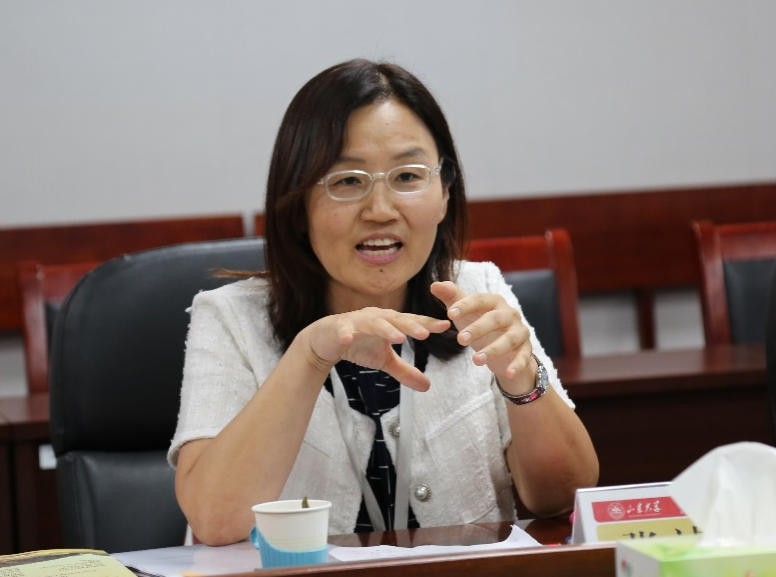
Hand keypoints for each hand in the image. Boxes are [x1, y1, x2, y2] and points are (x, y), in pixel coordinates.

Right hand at [301, 307, 449, 390]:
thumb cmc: (359, 345)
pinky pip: (343, 330)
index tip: (446, 326)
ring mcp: (357, 320)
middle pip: (397, 320)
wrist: (327, 340)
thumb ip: (405, 371)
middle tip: (425, 334)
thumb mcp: (384, 360)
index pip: (412, 322)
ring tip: (398, 338)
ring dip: (386, 329)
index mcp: (390, 322)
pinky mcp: (339, 327)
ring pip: (374, 323)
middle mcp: (377, 317)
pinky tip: (348, 340)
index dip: (428, 323)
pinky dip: (345, 334)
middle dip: (411, 326)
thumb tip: (428, 387)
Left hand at [430, 281, 532, 384]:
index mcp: (494, 302)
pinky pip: (524, 357)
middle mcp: (510, 314)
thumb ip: (452, 298)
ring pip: (509, 339)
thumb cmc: (481, 325)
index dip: (465, 305)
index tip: (450, 314)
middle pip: (495, 319)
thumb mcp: (466, 313)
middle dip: (478, 328)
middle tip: (460, 340)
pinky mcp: (526, 350)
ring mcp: (520, 332)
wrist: (504, 349)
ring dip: (494, 350)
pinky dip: (517, 365)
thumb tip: (434, 285)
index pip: (480, 300)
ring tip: (476, 360)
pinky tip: (508, 373)